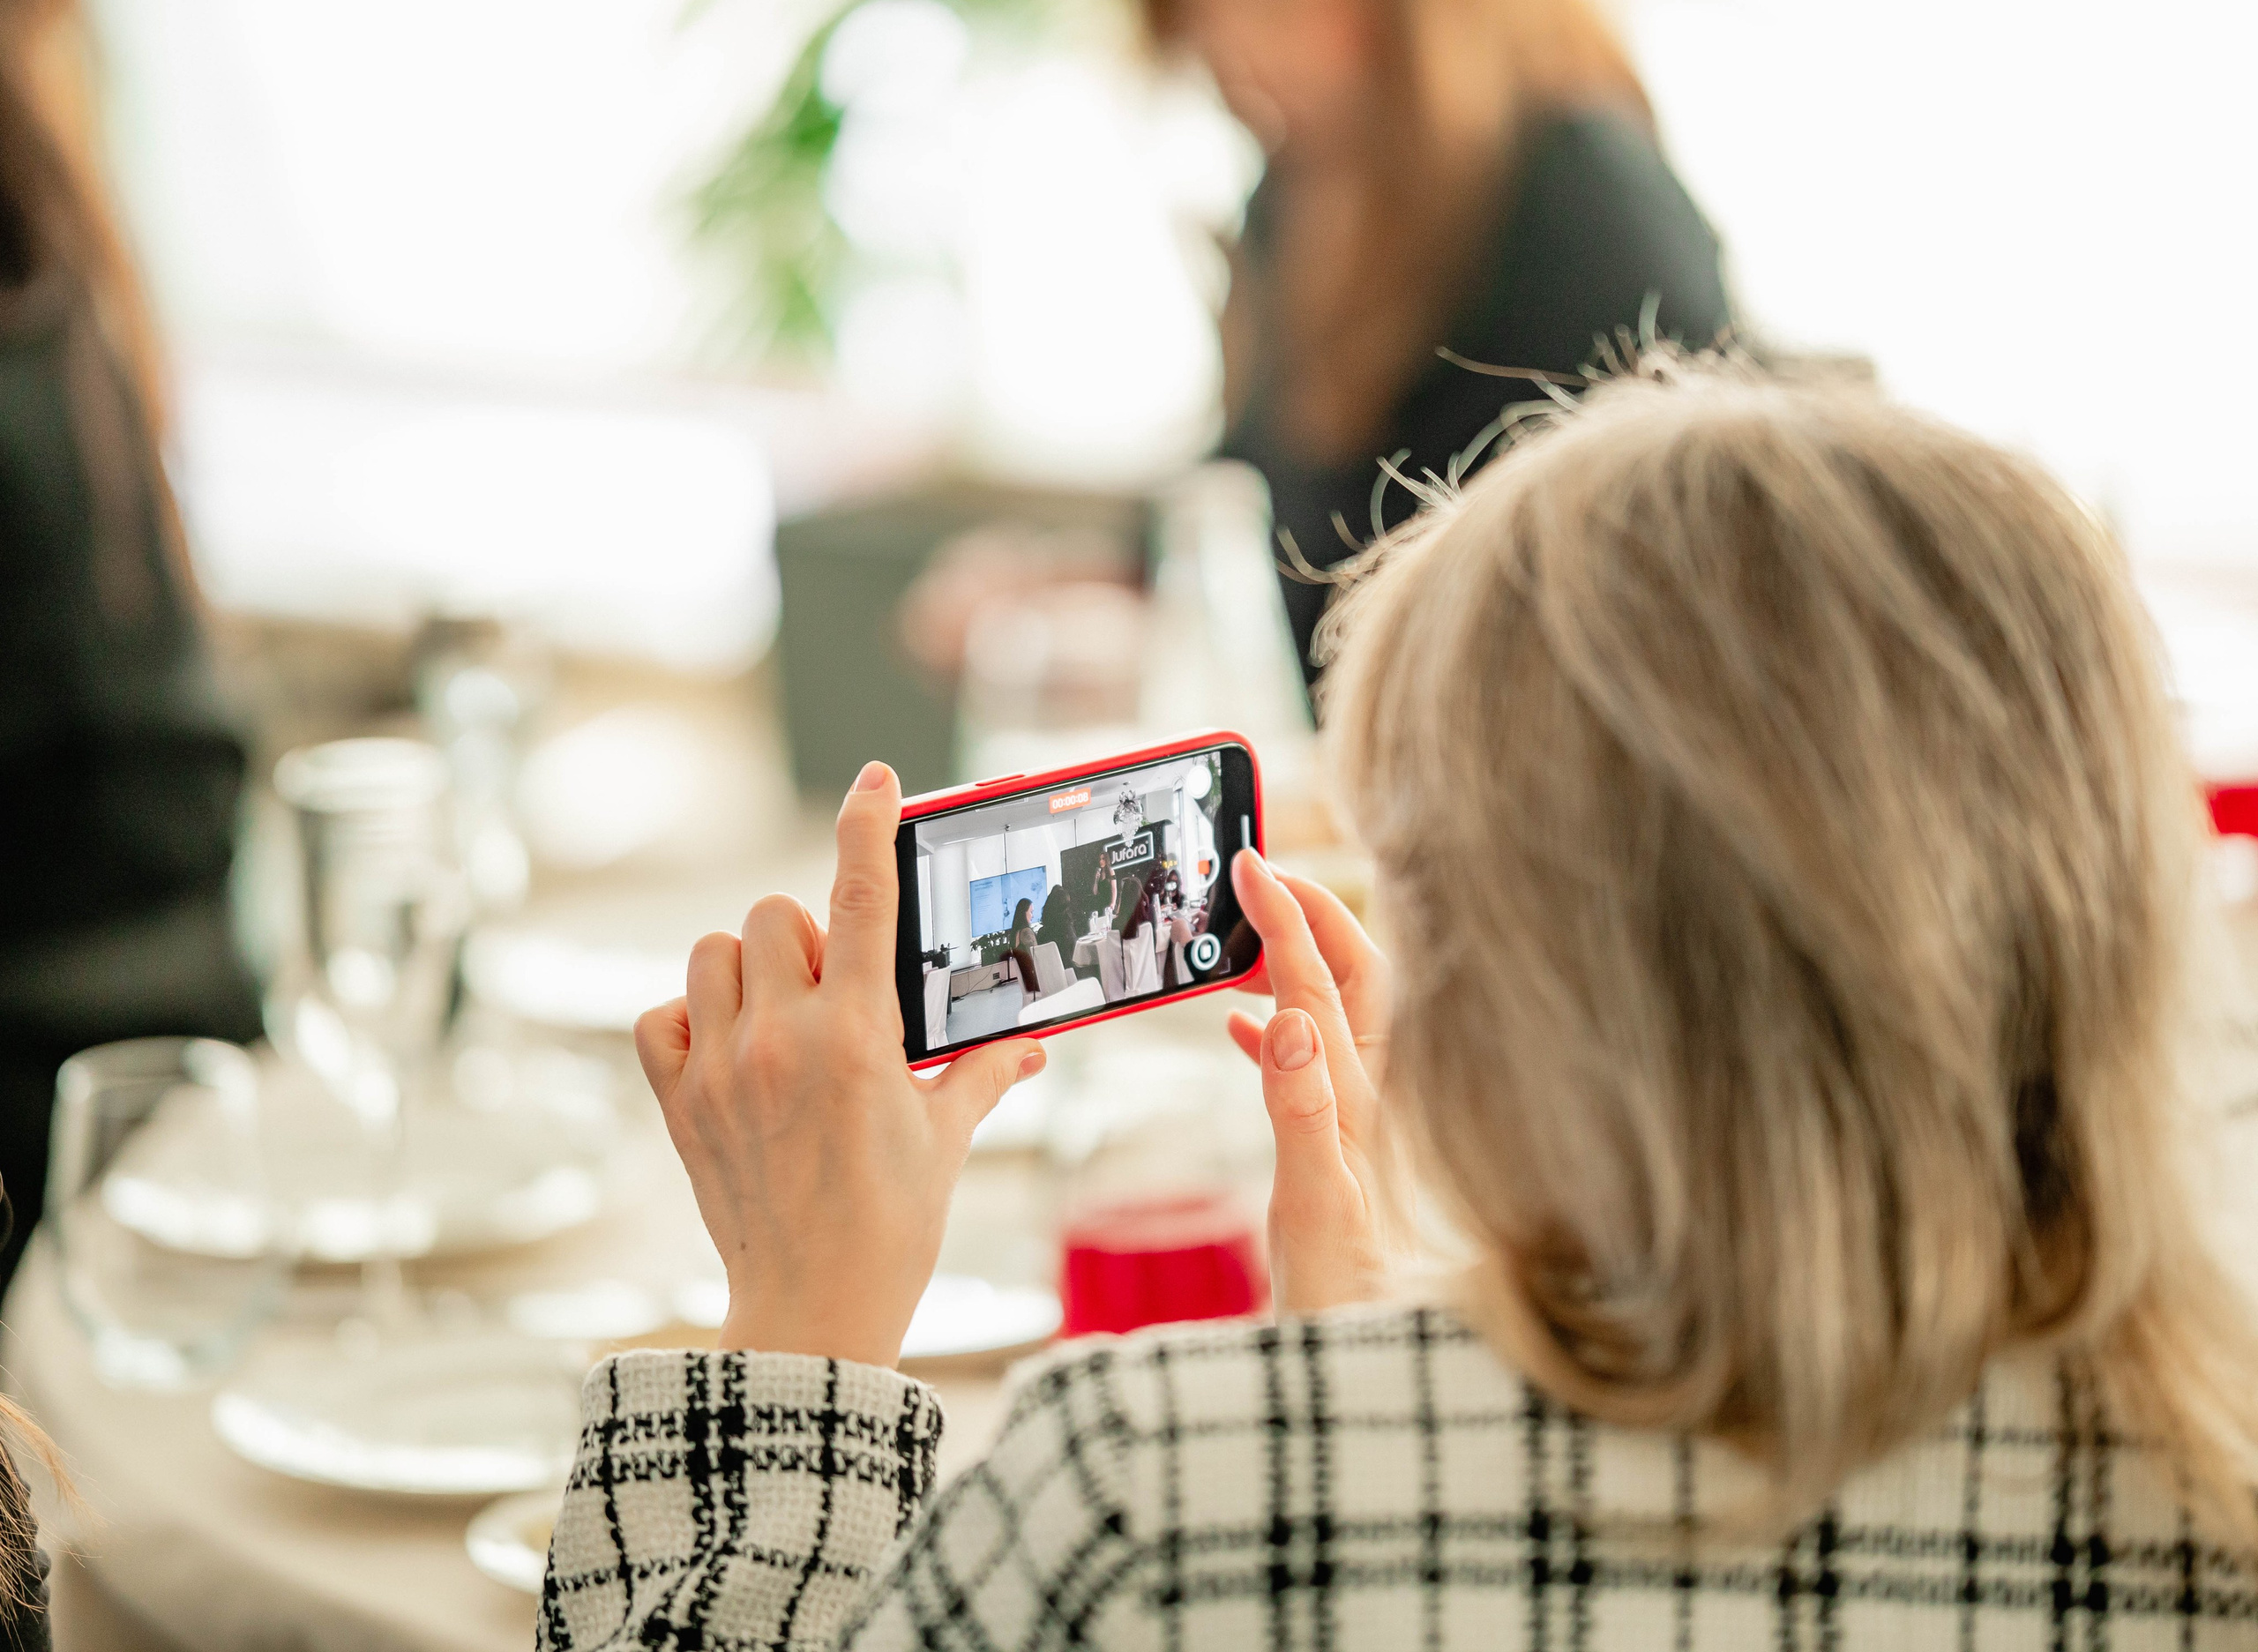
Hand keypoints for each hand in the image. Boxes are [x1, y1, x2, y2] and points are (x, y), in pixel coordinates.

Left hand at [633, 761, 1045, 1367]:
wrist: (812, 1310)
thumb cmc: (892, 1227)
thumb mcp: (946, 1141)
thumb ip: (981, 1075)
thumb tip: (1030, 1046)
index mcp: (861, 1038)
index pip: (864, 897)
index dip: (867, 822)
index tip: (874, 779)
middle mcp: (784, 1039)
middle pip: (776, 914)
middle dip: (807, 933)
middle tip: (835, 988)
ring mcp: (723, 1068)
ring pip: (712, 952)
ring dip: (748, 967)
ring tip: (780, 1017)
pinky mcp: (679, 1102)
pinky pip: (659, 1015)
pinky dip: (689, 1017)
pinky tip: (727, 1049)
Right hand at [1225, 850, 1393, 1314]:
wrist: (1365, 1370)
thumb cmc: (1348, 1300)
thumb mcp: (1314, 1205)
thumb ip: (1301, 1109)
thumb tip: (1288, 1018)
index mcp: (1369, 1100)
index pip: (1323, 982)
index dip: (1287, 916)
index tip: (1252, 864)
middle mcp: (1376, 1100)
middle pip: (1350, 980)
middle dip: (1306, 922)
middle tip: (1252, 882)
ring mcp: (1363, 1123)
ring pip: (1331, 1019)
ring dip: (1289, 973)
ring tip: (1239, 948)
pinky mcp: (1342, 1152)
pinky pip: (1312, 1066)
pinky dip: (1275, 1034)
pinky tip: (1241, 1031)